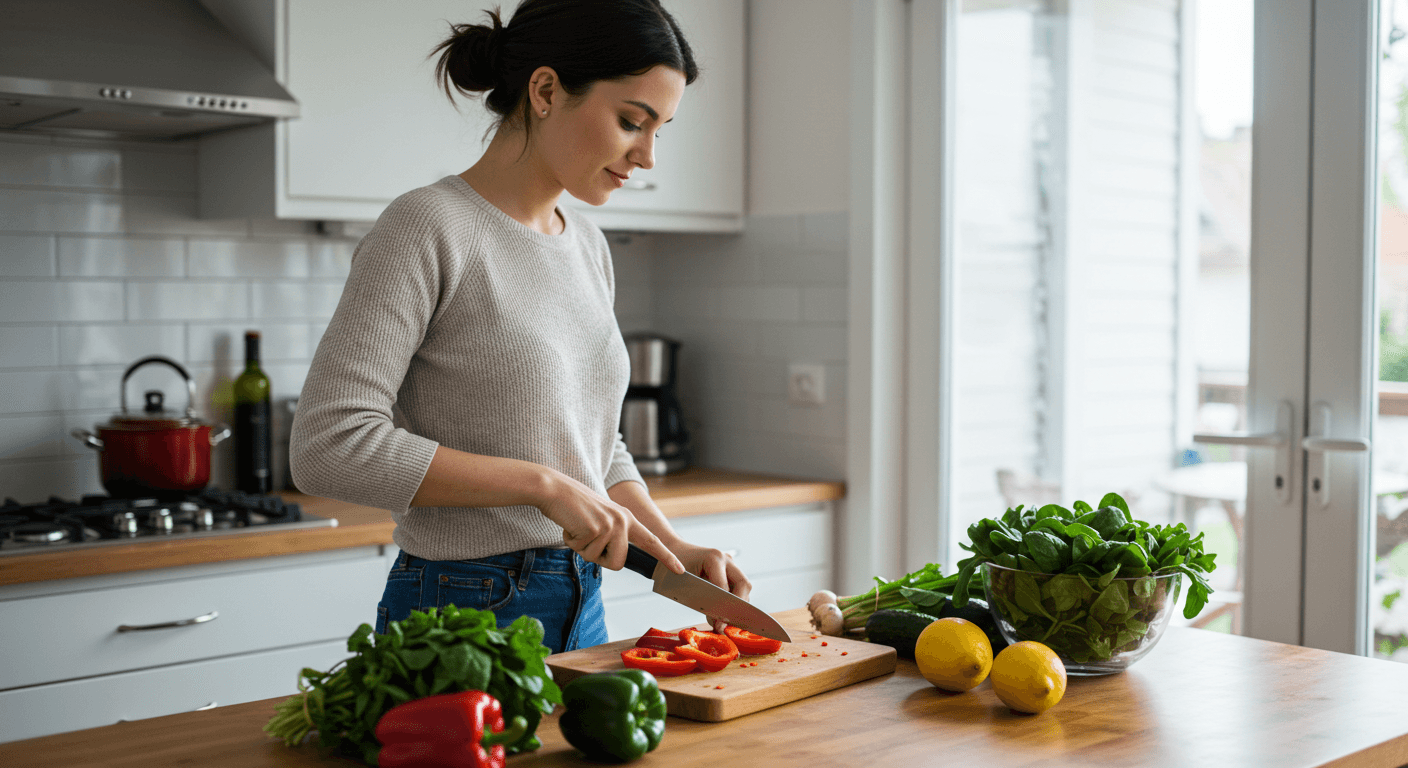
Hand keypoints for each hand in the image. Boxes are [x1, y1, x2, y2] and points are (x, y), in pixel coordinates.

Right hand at [536, 470, 683, 574]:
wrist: (556, 490)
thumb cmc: (575, 508)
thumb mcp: (601, 519)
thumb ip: (613, 535)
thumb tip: (617, 559)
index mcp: (627, 519)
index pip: (651, 541)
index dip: (666, 557)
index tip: (680, 569)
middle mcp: (622, 521)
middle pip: (618, 563)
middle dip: (599, 557)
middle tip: (587, 537)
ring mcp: (610, 524)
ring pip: (597, 559)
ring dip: (583, 548)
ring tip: (578, 528)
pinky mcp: (595, 528)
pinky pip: (582, 551)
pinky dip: (572, 542)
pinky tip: (571, 525)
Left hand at [670, 541, 752, 632]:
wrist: (671, 550)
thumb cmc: (673, 564)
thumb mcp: (682, 582)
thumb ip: (700, 600)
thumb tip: (716, 621)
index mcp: (714, 558)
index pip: (726, 586)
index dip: (724, 606)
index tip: (720, 622)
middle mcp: (726, 560)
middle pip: (743, 585)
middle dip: (738, 605)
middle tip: (727, 622)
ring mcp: (729, 564)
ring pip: (743, 588)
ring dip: (736, 605)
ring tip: (723, 622)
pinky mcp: (728, 571)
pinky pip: (736, 588)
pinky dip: (732, 601)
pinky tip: (721, 614)